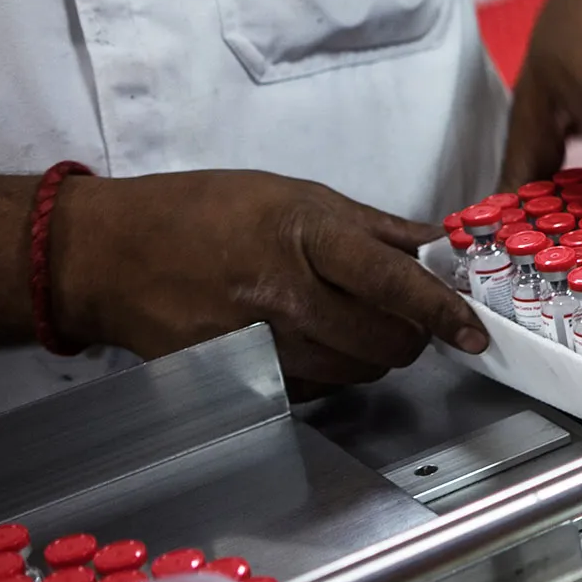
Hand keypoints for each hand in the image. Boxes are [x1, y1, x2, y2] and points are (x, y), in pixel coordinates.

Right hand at [53, 170, 488, 392]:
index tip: (474, 333)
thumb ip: (371, 226)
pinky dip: (332, 371)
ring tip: (350, 321)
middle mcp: (282, 292)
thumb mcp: (290, 194)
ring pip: (355, 370)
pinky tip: (311, 340)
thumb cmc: (202, 212)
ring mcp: (258, 340)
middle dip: (411, 336)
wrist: (107, 254)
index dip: (440, 311)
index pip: (392, 282)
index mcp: (302, 234)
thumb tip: (437, 243)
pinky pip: (315, 387)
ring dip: (373, 355)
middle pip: (383, 340)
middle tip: (408, 318)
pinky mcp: (239, 375)